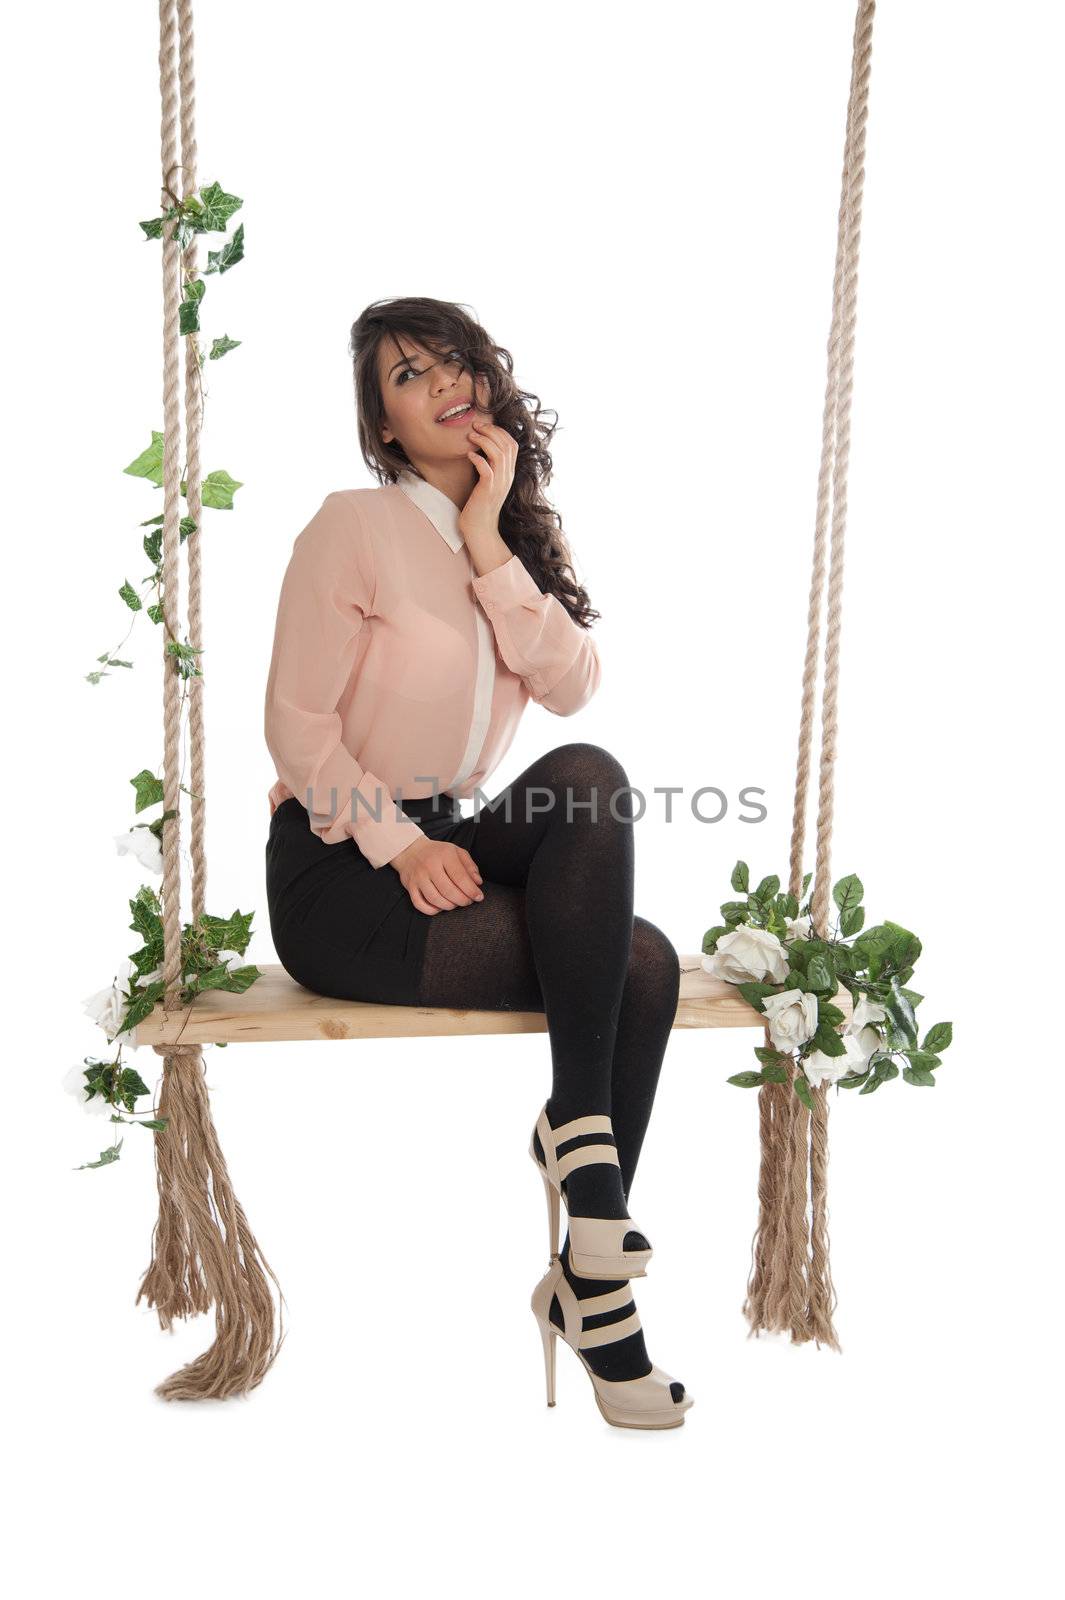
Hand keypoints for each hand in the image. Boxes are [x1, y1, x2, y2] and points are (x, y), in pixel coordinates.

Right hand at [390, 835, 484, 915]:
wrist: (411, 850)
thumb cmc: (438, 853)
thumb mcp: (456, 852)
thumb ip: (470, 866)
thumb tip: (478, 883)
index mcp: (444, 855)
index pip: (460, 877)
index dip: (471, 890)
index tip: (479, 897)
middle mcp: (430, 866)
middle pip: (448, 890)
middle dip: (462, 900)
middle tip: (468, 901)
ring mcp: (418, 877)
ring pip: (435, 899)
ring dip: (449, 906)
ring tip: (455, 904)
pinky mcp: (410, 887)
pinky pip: (420, 904)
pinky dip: (432, 910)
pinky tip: (440, 907)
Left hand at [458, 419, 518, 545]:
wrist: (479, 529)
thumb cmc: (479, 504)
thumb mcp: (488, 482)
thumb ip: (489, 467)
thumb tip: (481, 449)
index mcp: (509, 473)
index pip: (512, 445)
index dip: (499, 431)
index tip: (483, 426)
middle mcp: (507, 477)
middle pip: (507, 445)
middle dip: (491, 431)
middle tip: (475, 426)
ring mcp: (499, 484)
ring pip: (499, 454)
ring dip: (484, 441)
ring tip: (471, 437)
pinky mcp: (488, 490)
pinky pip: (487, 469)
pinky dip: (478, 458)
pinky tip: (469, 455)